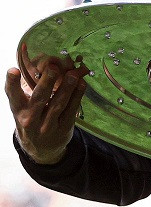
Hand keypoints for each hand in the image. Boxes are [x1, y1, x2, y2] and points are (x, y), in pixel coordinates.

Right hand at [5, 44, 87, 164]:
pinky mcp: (63, 128)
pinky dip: (77, 96)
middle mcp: (30, 119)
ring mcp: (47, 126)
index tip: (13, 70)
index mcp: (19, 110)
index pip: (13, 95)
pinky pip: (71, 110)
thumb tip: (42, 57)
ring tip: (73, 74)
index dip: (12, 83)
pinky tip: (82, 84)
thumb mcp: (24, 106)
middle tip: (53, 67)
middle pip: (39, 99)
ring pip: (58, 105)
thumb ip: (28, 87)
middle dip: (46, 82)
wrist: (41, 149)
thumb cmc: (32, 118)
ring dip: (67, 88)